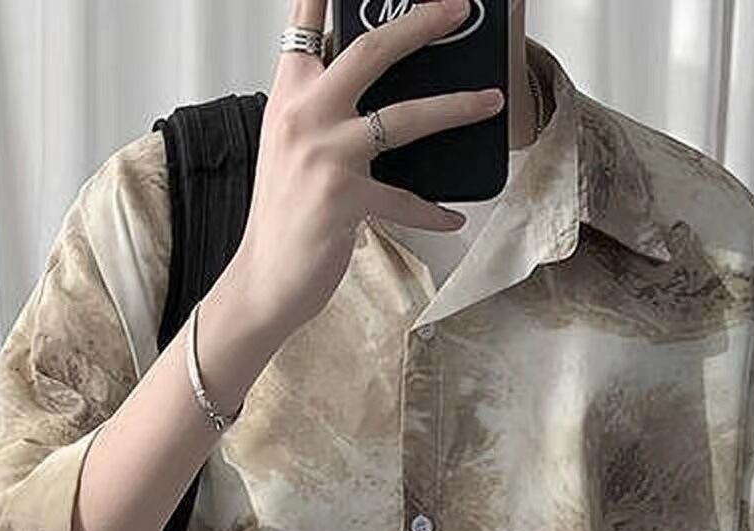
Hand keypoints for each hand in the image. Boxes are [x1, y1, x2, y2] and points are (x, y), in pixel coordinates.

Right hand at [231, 0, 505, 339]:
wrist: (264, 280)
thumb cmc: (284, 216)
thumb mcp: (293, 148)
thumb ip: (324, 111)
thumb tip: (380, 95)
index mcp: (288, 96)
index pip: (305, 25)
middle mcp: (303, 116)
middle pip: (370, 50)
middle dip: (420, 23)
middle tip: (457, 9)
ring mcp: (324, 155)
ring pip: (404, 117)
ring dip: (455, 107)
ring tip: (490, 101)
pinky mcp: (345, 198)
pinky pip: (406, 198)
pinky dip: (433, 210)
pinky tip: (453, 215)